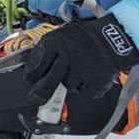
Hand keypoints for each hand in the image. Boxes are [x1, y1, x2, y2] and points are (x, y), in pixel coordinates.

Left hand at [24, 14, 138, 104]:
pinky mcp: (98, 78)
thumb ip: (44, 53)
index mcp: (57, 41)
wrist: (109, 39)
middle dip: (41, 92)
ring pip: (68, 85)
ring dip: (69, 82)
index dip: (32, 75)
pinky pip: (83, 91)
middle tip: (34, 99)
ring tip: (77, 70)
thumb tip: (31, 77)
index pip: (38, 64)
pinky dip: (84, 87)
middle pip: (50, 80)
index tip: (29, 81)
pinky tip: (87, 75)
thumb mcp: (58, 38)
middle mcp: (70, 52)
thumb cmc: (78, 41)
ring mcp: (84, 66)